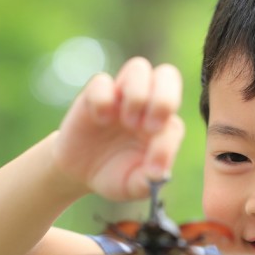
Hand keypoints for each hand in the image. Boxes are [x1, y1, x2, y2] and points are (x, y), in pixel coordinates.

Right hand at [52, 57, 184, 200]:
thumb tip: (159, 174)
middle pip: (168, 75)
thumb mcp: (133, 187)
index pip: (174, 124)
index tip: (153, 168)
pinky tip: (100, 120)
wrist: (80, 173)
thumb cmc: (114, 175)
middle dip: (164, 98)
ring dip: (137, 95)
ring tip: (127, 122)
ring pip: (138, 68)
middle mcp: (146, 104)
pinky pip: (102, 81)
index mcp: (163, 126)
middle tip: (150, 127)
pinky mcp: (94, 95)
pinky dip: (102, 99)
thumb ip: (147, 182)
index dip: (166, 145)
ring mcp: (120, 96)